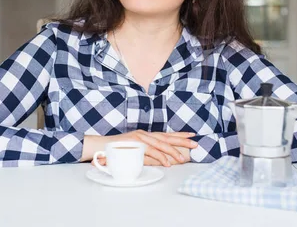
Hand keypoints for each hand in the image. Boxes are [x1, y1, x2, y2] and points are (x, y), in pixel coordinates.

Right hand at [83, 131, 197, 166]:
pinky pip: (151, 151)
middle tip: (195, 144)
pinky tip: (168, 163)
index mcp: (146, 135)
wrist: (101, 146)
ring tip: (183, 159)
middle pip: (167, 137)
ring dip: (173, 152)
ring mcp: (140, 138)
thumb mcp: (135, 151)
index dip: (179, 135)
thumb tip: (161, 159)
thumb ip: (147, 154)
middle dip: (182, 141)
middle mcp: (145, 134)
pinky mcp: (135, 144)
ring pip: (161, 144)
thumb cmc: (117, 150)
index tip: (192, 135)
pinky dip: (160, 157)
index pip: (166, 134)